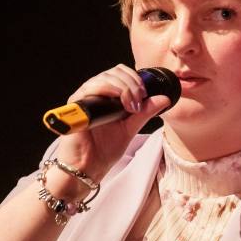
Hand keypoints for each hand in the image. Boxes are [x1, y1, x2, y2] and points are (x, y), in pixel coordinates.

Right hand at [53, 64, 170, 182]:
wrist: (88, 168)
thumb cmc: (104, 150)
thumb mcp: (130, 128)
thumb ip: (145, 112)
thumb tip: (164, 98)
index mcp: (107, 97)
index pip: (120, 73)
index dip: (135, 78)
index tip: (144, 95)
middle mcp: (94, 94)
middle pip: (114, 72)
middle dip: (132, 83)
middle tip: (139, 101)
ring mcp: (84, 99)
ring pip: (104, 77)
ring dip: (123, 86)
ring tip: (131, 105)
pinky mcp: (75, 106)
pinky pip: (90, 88)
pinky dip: (108, 89)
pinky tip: (119, 101)